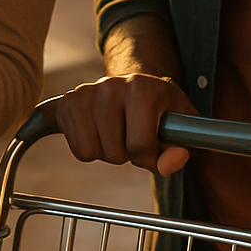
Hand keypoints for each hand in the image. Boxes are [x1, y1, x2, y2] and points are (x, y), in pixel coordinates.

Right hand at [43, 74, 197, 175]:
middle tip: (131, 137)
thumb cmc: (162, 111)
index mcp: (142, 88)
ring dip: (105, 151)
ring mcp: (86, 92)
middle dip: (125, 154)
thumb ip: (180, 149)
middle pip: (114, 152)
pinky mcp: (68, 101)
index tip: (152, 150)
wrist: (137, 87)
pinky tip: (98, 131)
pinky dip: (87, 148)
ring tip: (116, 134)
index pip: (140, 146)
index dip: (148, 159)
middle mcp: (111, 85)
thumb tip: (168, 165)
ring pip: (91, 151)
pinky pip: (77, 148)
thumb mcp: (181, 128)